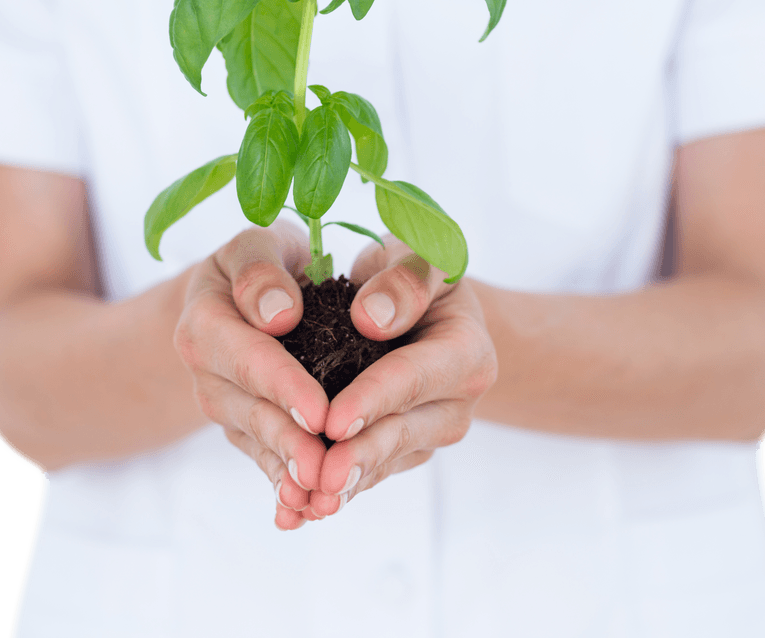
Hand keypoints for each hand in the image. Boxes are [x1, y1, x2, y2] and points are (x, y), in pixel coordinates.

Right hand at [174, 221, 328, 529]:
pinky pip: (262, 458)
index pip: (247, 356)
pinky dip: (282, 487)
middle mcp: (206, 369)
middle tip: (323, 471)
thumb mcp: (258, 245)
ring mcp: (223, 404)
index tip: (319, 412)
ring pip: (257, 441)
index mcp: (206, 320)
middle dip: (288, 442)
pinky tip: (303, 514)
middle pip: (249, 409)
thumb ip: (262, 269)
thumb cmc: (262, 262)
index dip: (283, 385)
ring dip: (288, 472)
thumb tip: (278, 313)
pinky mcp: (242, 427)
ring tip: (321, 500)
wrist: (241, 290)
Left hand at [306, 237, 497, 518]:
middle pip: (401, 433)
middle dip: (359, 457)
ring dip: (344, 483)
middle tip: (320, 479)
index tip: (333, 421)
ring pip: (382, 462)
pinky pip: (367, 472)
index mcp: (467, 352)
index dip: (374, 399)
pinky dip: (333, 487)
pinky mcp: (401, 450)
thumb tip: (372, 317)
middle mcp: (455, 403)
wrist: (422, 304)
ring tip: (305, 503)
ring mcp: (428, 433)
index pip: (414, 377)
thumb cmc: (413, 271)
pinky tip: (297, 508)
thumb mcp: (417, 255)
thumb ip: (405, 280)